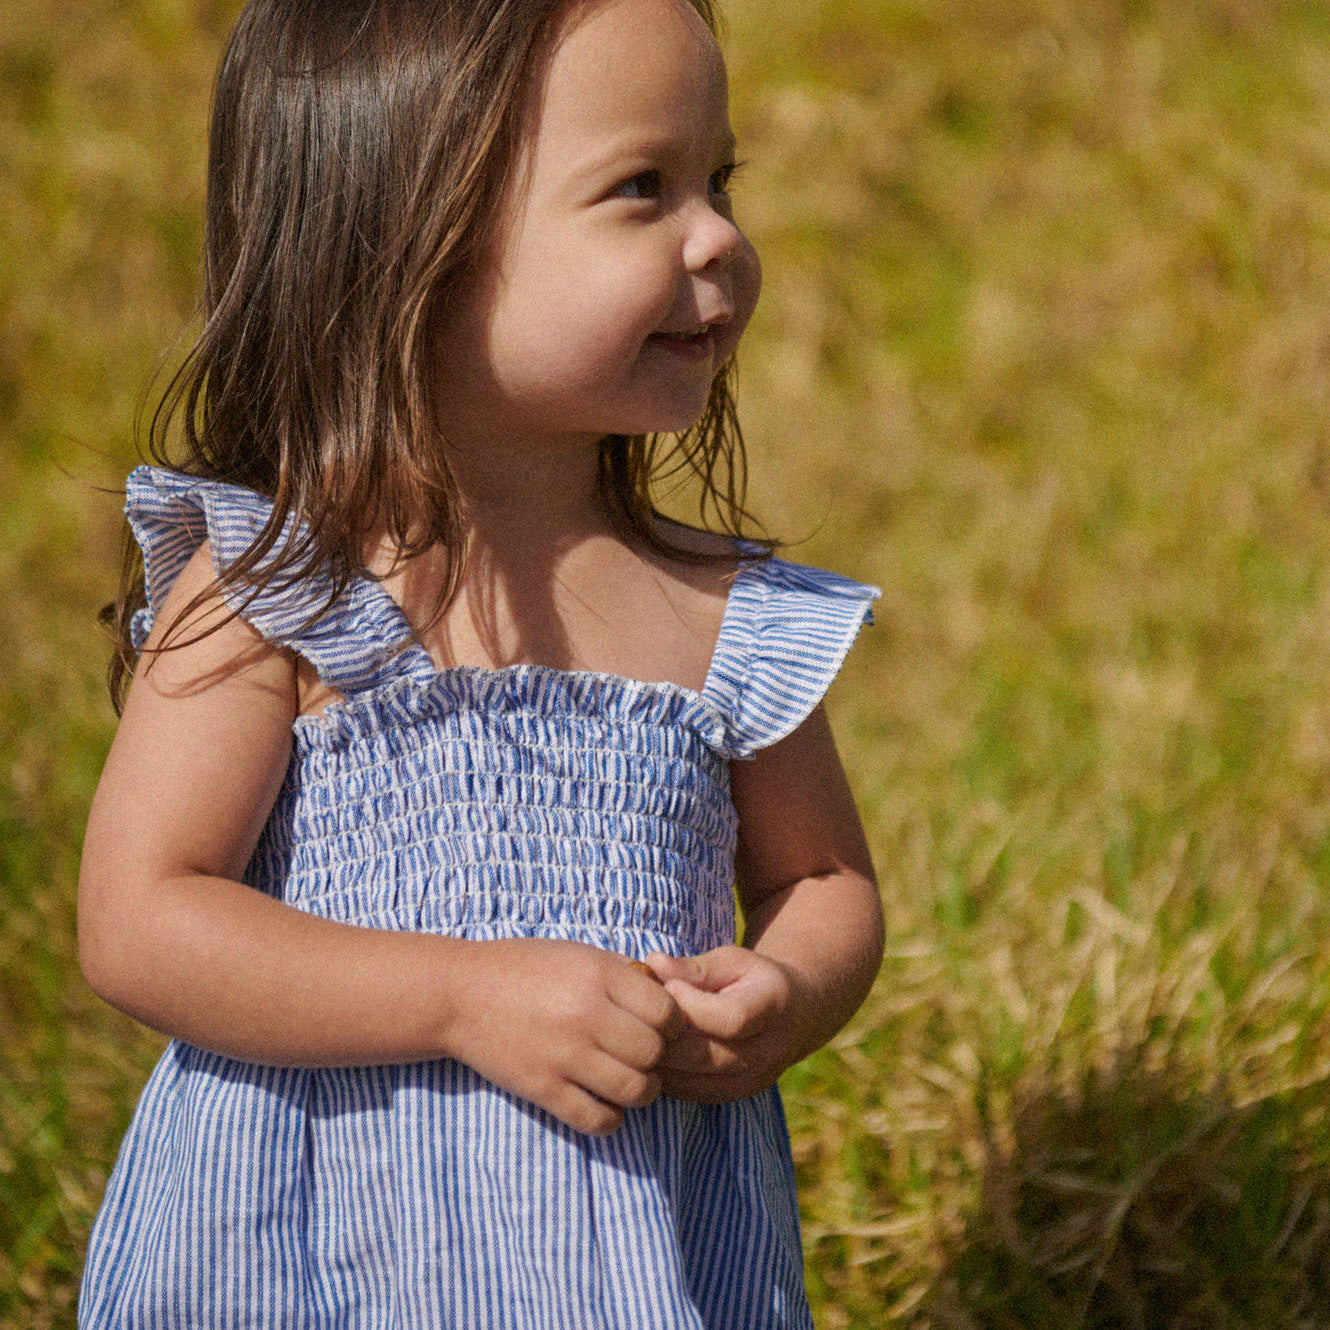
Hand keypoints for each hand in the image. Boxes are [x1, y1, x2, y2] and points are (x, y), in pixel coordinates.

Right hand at [444, 939, 680, 1135]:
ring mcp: (563, 1055)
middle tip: (646, 1055)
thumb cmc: (524, 968)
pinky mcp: (543, 1089)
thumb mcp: (578, 954)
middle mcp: (585, 1015)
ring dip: (642, 1091)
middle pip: (654, 1053)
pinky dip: (611, 1118)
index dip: (672, 1023)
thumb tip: (668, 998)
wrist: (460, 994)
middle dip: (658, 1057)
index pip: (667, 1012)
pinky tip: (604, 1102)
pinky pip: (598, 1120)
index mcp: (598, 976)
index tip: (660, 1026)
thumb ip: (623, 974)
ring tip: (632, 1081)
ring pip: (634, 1091)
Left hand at [641, 947, 805, 1102]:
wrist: (794, 1017)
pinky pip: (688, 1092)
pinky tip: (654, 1051)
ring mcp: (752, 1081)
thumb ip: (694, 967)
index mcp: (773, 1007)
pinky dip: (665, 1074)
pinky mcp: (734, 1096)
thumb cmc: (754, 979)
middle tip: (640, 1013)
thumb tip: (652, 964)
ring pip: (690, 1080)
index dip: (692, 1006)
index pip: (730, 1019)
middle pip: (704, 1056)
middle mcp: (767, 1052)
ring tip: (643, 1031)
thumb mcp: (733, 960)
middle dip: (664, 1035)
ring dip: (659, 1058)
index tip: (668, 986)